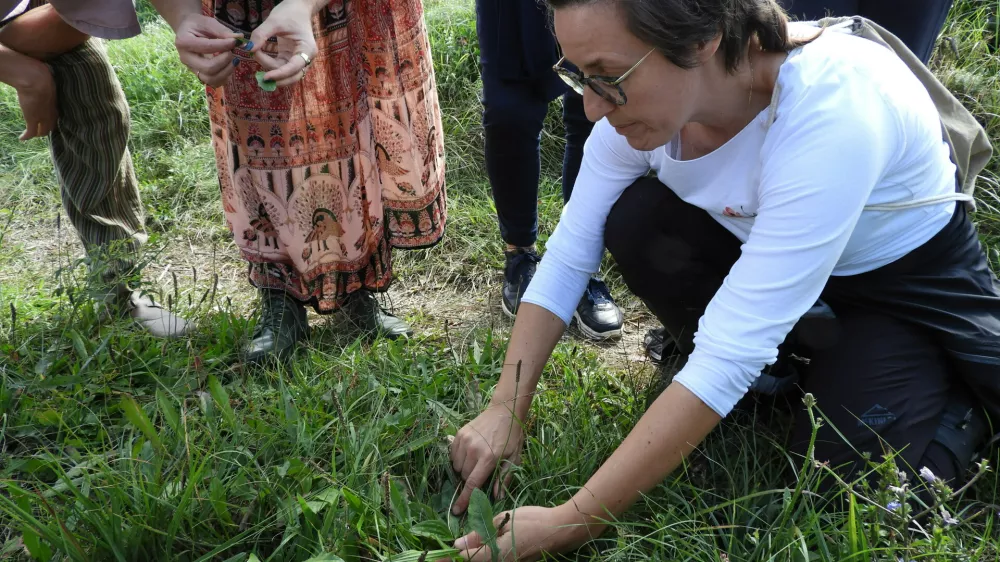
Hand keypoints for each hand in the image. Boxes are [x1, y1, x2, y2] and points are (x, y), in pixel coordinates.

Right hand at [15, 59, 56, 140]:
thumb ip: (44, 80)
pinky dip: (26, 137)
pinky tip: (22, 139)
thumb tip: (40, 71)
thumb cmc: (39, 73)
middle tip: (41, 130)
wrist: (35, 78)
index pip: (56, 114)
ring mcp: (43, 116)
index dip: (52, 118)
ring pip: (42, 131)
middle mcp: (51, 111)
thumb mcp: (45, 77)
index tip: (49, 119)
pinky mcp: (33, 119)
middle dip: (47, 128)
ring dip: (37, 133)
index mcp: (55, 102)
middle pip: (51, 125)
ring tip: (32, 134)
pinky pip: (31, 132)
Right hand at [173, 13, 239, 86]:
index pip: (207, 48)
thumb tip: (239, 38)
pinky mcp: (199, 75)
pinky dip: (225, 77)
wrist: (187, 31)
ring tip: (233, 60)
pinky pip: (214, 83)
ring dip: (227, 71)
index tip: (235, 41)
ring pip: (211, 79)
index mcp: (184, 42)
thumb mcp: (207, 22)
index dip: (224, 45)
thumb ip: (222, 30)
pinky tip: (228, 66)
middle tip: (232, 52)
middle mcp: (186, 58)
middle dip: (225, 61)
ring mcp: (192, 69)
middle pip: (208, 68)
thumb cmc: (197, 25)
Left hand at [248, 0, 317, 87]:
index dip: (280, 74)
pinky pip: (279, 66)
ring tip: (256, 54)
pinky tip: (258, 54)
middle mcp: (305, 58)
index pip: (294, 68)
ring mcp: (298, 59)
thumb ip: (261, 35)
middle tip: (259, 76)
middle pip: (292, 76)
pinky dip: (268, 63)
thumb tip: (248, 49)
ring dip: (270, 68)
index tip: (265, 77)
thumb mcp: (274, 21)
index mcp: (307, 49)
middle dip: (276, 77)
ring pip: (284, 73)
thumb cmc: (290, 12)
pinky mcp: (290, 58)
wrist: (298, 7)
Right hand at [450, 404, 523, 514]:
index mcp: (488, 458)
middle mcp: (474, 449)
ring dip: (464, 469)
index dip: (464, 499)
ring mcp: (465, 440)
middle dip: (470, 479)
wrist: (505, 411)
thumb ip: (504, 478)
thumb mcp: (514, 458)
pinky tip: (469, 453)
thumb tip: (497, 497)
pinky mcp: (459, 434)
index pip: (472, 483)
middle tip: (481, 472)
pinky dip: (458, 458)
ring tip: (476, 461)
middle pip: (464, 476)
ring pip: (457, 466)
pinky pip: (452, 454)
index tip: (456, 510)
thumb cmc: (512, 437)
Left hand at [451, 504, 593, 560]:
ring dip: (468, 558)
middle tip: (438, 556)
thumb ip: (480, 532)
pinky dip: (480, 556)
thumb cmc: (533, 521)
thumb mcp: (504, 520)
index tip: (431, 557)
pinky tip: (473, 550)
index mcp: (494, 554)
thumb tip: (458, 543)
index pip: (464, 559)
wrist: (561, 530)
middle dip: (455, 559)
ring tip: (451, 553)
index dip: (446, 558)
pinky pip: (491, 561)